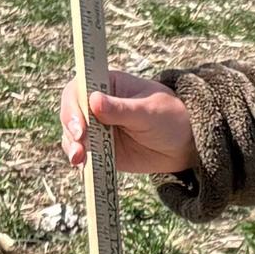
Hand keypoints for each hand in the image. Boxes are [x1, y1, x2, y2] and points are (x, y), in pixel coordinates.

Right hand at [56, 66, 195, 175]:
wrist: (183, 144)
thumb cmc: (170, 117)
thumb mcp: (149, 112)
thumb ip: (122, 109)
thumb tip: (94, 101)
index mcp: (107, 84)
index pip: (78, 88)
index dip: (73, 106)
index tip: (81, 126)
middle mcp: (96, 104)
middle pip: (71, 113)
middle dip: (71, 131)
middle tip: (80, 149)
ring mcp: (96, 126)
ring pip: (72, 135)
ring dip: (72, 148)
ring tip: (81, 161)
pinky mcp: (99, 147)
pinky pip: (82, 153)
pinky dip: (80, 161)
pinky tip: (84, 169)